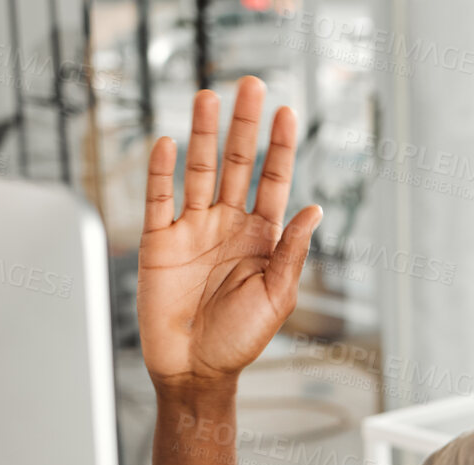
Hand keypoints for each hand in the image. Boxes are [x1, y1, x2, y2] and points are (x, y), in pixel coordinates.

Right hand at [137, 76, 322, 392]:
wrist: (195, 369)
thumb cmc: (240, 340)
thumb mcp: (277, 297)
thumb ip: (293, 252)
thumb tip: (316, 210)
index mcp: (261, 238)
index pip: (272, 181)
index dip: (280, 148)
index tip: (287, 111)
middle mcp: (227, 226)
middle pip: (235, 165)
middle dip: (243, 127)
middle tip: (249, 86)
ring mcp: (192, 230)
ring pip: (197, 172)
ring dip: (202, 135)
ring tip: (209, 98)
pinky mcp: (158, 242)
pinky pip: (158, 199)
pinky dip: (162, 172)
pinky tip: (169, 143)